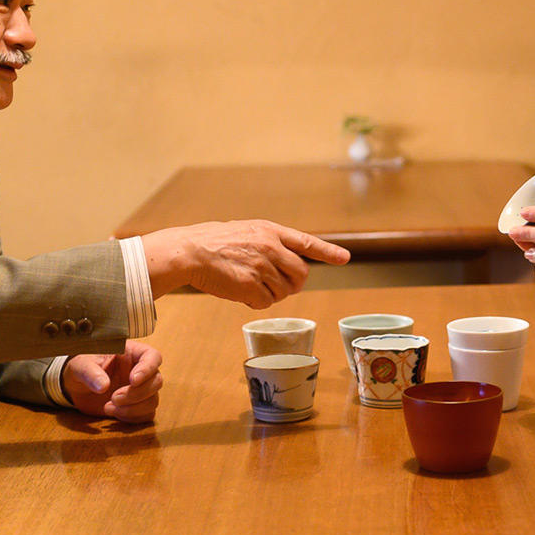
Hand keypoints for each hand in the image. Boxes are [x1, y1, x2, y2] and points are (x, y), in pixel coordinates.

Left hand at [61, 343, 163, 422]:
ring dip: (133, 408)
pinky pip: (146, 415)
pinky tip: (114, 414)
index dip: (147, 368)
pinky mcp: (137, 407)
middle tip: (114, 398)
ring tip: (108, 407)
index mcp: (131, 353)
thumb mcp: (80, 365)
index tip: (132, 380)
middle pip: (156, 381)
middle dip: (136, 394)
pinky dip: (132, 418)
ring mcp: (141, 390)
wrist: (76, 387)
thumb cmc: (81, 368)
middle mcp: (140, 370)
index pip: (152, 356)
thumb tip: (104, 386)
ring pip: (153, 400)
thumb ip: (90, 372)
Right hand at [141, 219, 350, 308]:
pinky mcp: (251, 286)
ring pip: (284, 292)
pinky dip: (256, 302)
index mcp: (271, 231)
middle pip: (301, 275)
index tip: (344, 258)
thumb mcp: (247, 231)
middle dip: (293, 284)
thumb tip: (288, 264)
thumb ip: (270, 243)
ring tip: (251, 285)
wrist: (190, 251)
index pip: (306, 242)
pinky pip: (266, 303)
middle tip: (278, 286)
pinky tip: (242, 293)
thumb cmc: (214, 242)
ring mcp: (262, 267)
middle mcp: (271, 248)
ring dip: (272, 294)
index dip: (327, 252)